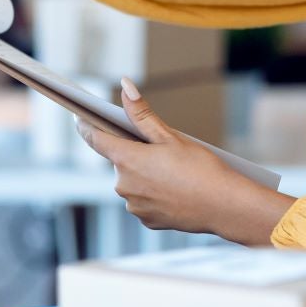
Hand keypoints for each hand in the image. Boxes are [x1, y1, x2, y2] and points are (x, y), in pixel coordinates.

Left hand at [75, 78, 261, 239]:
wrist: (225, 207)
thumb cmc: (201, 169)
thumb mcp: (170, 136)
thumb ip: (142, 114)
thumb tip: (125, 86)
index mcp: (127, 160)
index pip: (95, 139)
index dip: (85, 126)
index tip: (80, 116)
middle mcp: (124, 186)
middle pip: (120, 161)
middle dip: (134, 153)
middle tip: (160, 151)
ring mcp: (134, 206)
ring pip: (132, 182)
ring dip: (145, 175)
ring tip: (173, 173)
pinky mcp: (147, 220)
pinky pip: (143, 201)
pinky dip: (154, 193)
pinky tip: (175, 190)